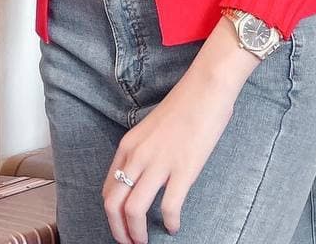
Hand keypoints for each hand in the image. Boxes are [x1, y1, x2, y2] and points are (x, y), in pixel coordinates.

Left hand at [102, 65, 236, 241]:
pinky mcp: (183, 169)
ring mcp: (159, 163)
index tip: (122, 226)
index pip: (108, 189)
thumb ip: (143, 151)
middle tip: (130, 243)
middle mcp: (138, 156)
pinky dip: (170, 223)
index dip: (112, 215)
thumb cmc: (185, 104)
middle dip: (119, 231)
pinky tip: (175, 226)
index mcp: (129, 145)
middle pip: (113, 205)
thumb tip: (143, 178)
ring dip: (137, 234)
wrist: (207, 87)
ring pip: (134, 211)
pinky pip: (169, 208)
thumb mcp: (151, 128)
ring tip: (146, 241)